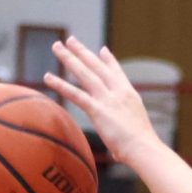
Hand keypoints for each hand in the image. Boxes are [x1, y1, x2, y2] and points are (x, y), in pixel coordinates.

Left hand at [45, 37, 158, 166]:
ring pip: (85, 74)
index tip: (102, 50)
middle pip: (97, 67)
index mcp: (129, 95)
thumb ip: (125, 135)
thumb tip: (118, 152)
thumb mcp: (137, 134)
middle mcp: (118, 92)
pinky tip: (48, 77)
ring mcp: (108, 99)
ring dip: (69, 58)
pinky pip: (75, 94)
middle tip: (71, 40)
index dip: (108, 61)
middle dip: (83, 52)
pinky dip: (60, 85)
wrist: (144, 149)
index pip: (117, 73)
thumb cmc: (142, 149)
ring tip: (56, 46)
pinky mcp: (97, 110)